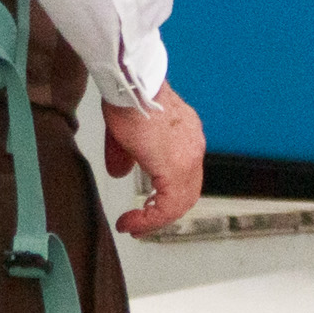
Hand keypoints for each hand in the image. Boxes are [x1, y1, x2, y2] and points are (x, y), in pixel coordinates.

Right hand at [105, 85, 206, 238]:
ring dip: (156, 219)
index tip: (145, 209)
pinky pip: (168, 205)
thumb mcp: (127, 132)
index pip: (184, 177)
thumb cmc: (130, 97)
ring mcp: (189, 158)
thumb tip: (120, 171)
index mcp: (186, 138)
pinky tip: (133, 222)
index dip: (165, 197)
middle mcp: (193, 149)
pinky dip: (150, 219)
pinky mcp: (176, 168)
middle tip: (142, 224)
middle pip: (186, 193)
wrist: (132, 85)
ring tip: (135, 227)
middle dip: (162, 212)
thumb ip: (126, 154)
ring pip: (180, 202)